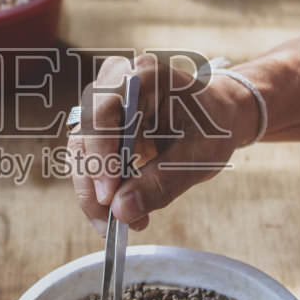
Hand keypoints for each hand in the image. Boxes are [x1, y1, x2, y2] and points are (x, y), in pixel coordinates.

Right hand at [67, 53, 259, 233]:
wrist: (217, 116)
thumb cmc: (212, 126)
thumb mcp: (199, 156)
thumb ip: (162, 182)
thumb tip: (122, 211)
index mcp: (144, 76)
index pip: (103, 113)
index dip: (101, 156)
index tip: (109, 196)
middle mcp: (115, 83)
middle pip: (84, 135)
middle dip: (93, 184)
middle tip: (111, 224)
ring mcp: (103, 103)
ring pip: (81, 153)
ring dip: (94, 193)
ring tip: (122, 224)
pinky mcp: (101, 126)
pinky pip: (90, 161)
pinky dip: (102, 190)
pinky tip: (123, 212)